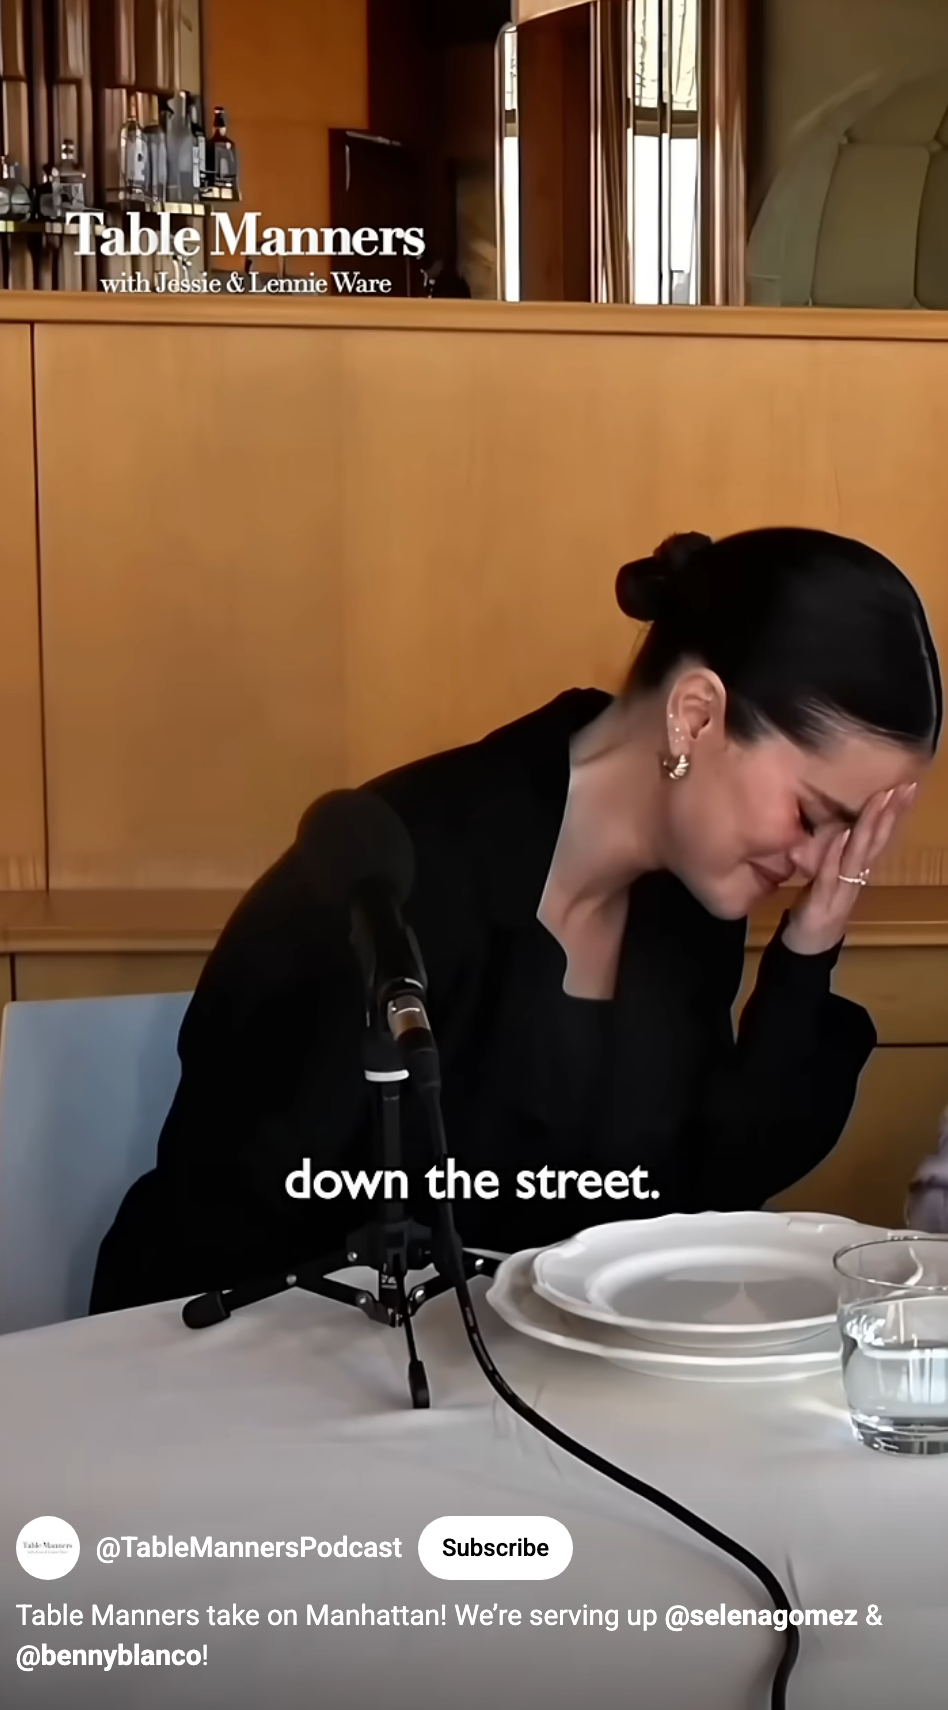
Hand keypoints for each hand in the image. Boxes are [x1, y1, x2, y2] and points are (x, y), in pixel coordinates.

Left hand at [781, 784, 916, 955]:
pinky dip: (836, 854)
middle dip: (890, 813)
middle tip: (903, 787)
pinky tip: (843, 835)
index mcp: (857, 871)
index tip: (906, 787)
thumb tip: (845, 828)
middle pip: (876, 842)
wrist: (808, 949)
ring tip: (880, 800)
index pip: (879, 837)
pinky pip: (829, 875)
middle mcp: (855, 878)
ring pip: (858, 855)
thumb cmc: (818, 910)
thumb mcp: (830, 879)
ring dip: (869, 826)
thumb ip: (839, 856)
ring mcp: (841, 890)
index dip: (893, 813)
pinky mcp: (822, 901)